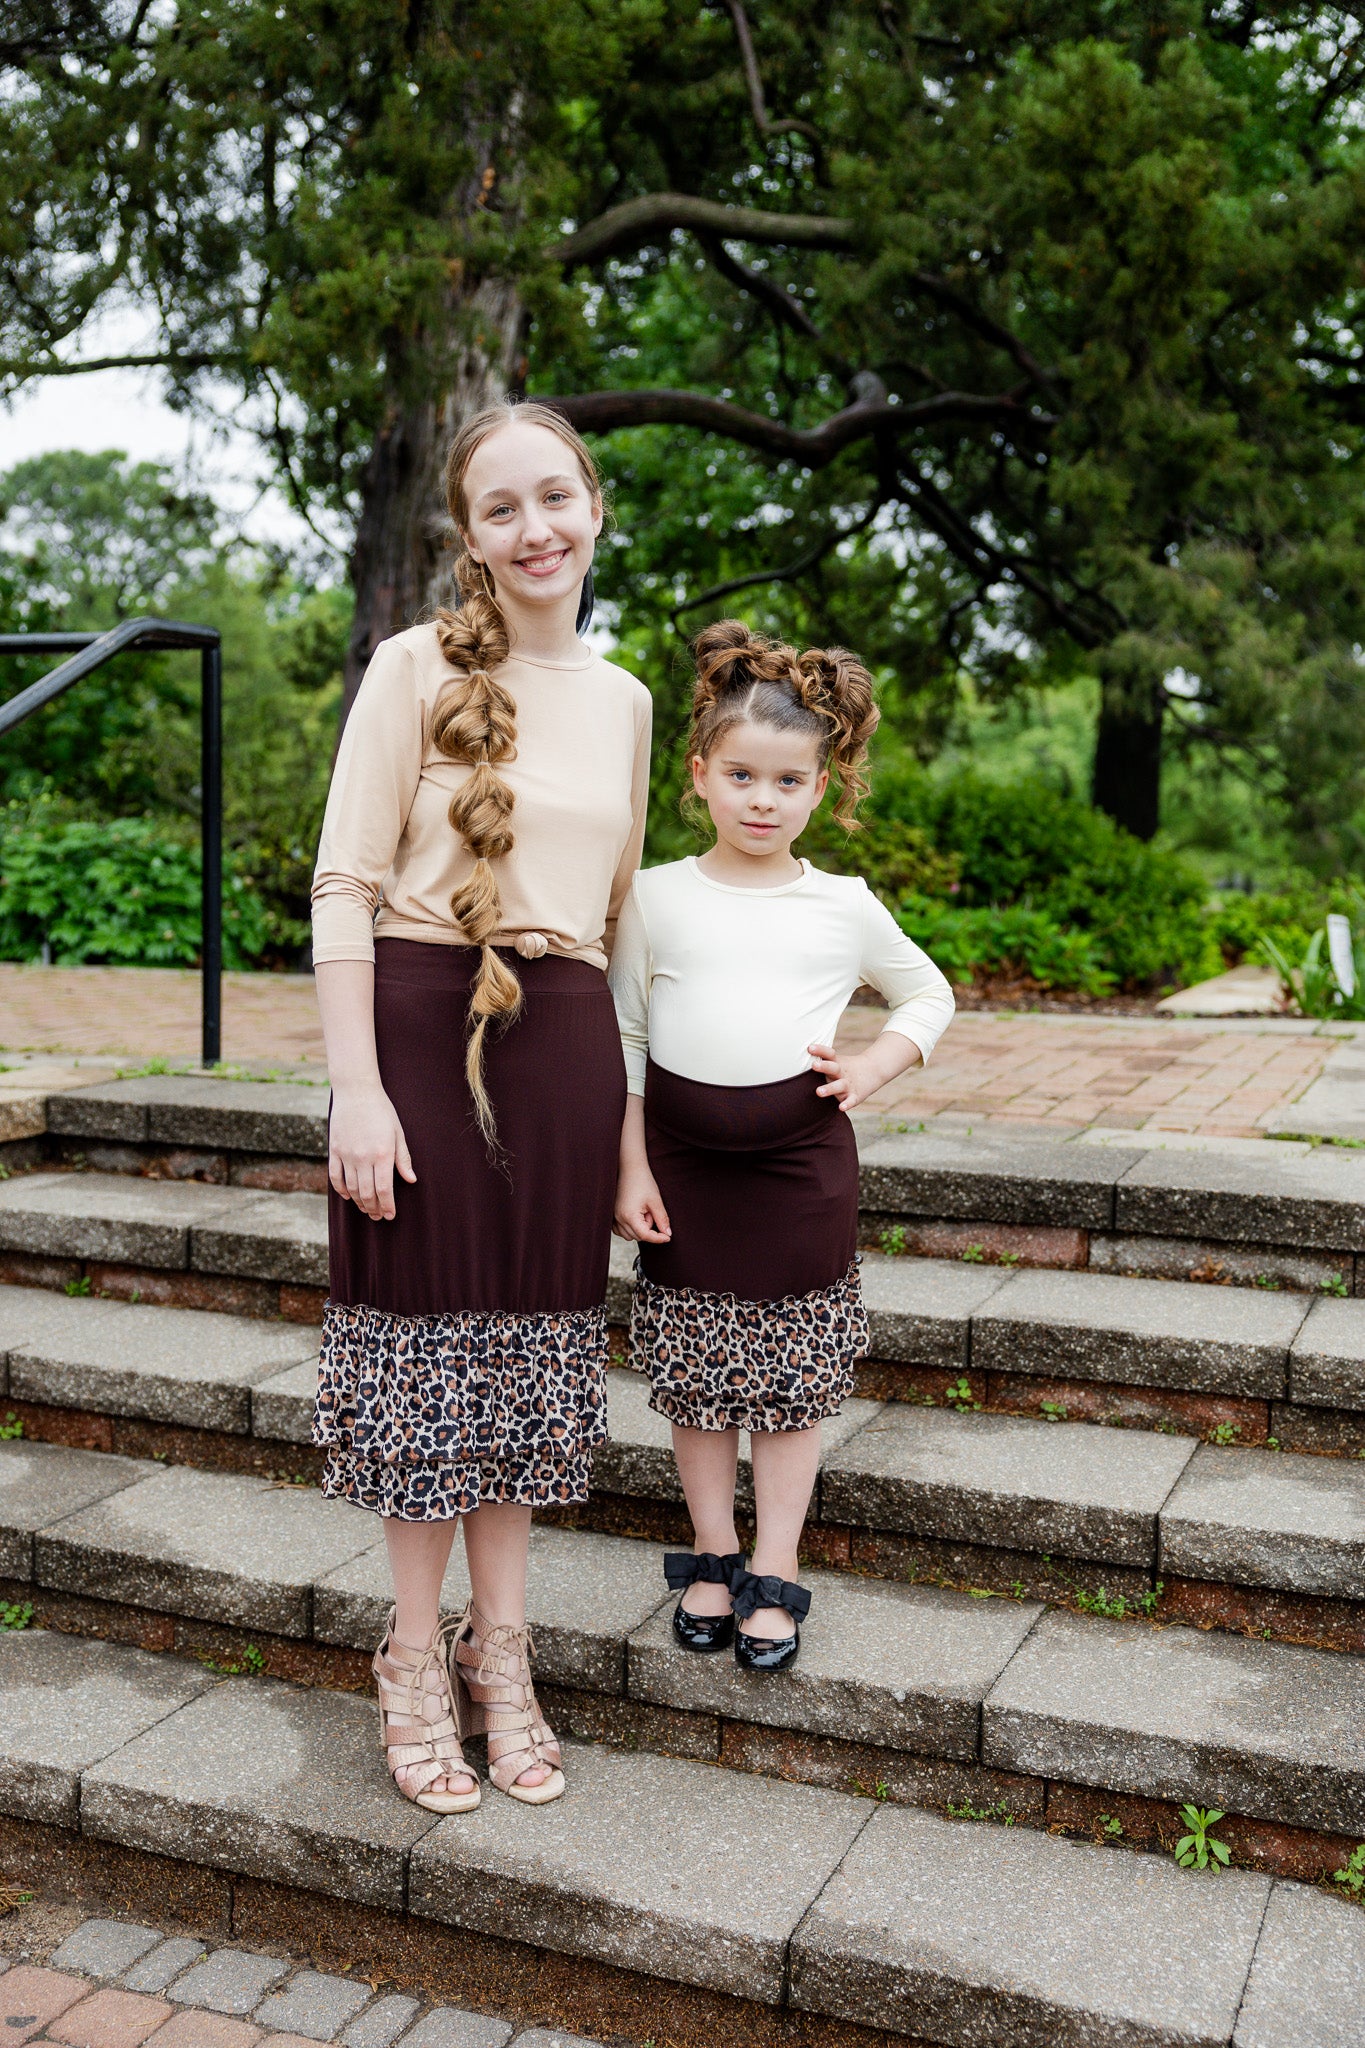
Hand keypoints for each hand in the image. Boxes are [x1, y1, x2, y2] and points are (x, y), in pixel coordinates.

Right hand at [328, 1085, 415, 1220]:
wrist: (356, 1092)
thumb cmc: (381, 1111)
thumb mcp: (398, 1133)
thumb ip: (403, 1159)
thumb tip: (411, 1180)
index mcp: (382, 1154)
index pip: (384, 1189)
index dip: (387, 1205)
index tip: (390, 1215)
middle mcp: (363, 1158)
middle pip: (367, 1193)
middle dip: (374, 1209)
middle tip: (379, 1216)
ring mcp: (346, 1155)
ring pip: (352, 1188)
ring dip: (360, 1202)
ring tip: (367, 1209)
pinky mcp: (334, 1150)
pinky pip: (335, 1177)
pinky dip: (341, 1190)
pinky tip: (348, 1196)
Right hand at [613, 1167, 671, 1243]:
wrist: (630, 1169)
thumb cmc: (643, 1182)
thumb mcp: (656, 1201)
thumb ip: (662, 1219)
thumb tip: (668, 1234)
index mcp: (629, 1216)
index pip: (645, 1235)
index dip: (658, 1238)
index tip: (667, 1237)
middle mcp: (619, 1218)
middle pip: (638, 1236)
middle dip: (648, 1228)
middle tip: (652, 1212)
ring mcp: (614, 1217)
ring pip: (629, 1235)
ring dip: (639, 1229)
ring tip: (643, 1211)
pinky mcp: (612, 1215)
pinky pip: (621, 1231)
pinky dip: (629, 1229)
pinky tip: (636, 1217)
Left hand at [808, 1042, 877, 1113]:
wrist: (873, 1071)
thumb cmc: (844, 1068)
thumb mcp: (834, 1062)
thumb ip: (819, 1061)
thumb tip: (789, 1057)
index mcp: (836, 1062)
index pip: (829, 1054)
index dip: (820, 1051)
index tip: (809, 1048)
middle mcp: (842, 1072)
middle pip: (833, 1068)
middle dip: (824, 1067)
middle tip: (814, 1066)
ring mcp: (849, 1084)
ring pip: (839, 1086)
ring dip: (829, 1089)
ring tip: (818, 1092)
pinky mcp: (856, 1095)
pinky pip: (851, 1100)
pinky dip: (847, 1104)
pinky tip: (841, 1108)